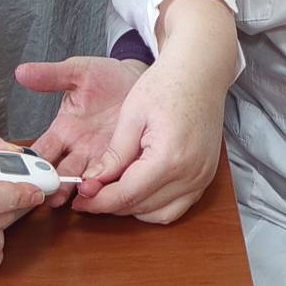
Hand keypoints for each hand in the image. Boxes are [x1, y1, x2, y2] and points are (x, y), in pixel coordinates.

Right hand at [17, 55, 147, 206]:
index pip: (40, 151)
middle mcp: (78, 150)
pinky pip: (112, 180)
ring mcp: (99, 159)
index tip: (24, 171)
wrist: (140, 80)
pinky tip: (105, 193)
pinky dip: (107, 189)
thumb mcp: (79, 72)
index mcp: (63, 131)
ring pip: (83, 183)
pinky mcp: (122, 162)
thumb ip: (51, 75)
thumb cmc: (108, 77)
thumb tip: (21, 72)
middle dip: (51, 185)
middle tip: (46, 193)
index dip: (30, 162)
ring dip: (77, 192)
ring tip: (75, 196)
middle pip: (58, 174)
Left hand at [63, 49, 228, 223]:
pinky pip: (177, 206)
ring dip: (133, 207)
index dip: (99, 200)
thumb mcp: (132, 115)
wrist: (200, 70)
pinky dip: (155, 204)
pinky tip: (138, 187)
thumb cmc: (167, 83)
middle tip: (89, 193)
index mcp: (169, 157)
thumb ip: (114, 154)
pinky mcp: (206, 177)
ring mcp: (202, 178)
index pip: (127, 194)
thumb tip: (94, 182)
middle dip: (111, 204)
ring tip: (113, 188)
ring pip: (159, 214)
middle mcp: (191, 174)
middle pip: (141, 207)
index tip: (79, 199)